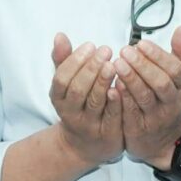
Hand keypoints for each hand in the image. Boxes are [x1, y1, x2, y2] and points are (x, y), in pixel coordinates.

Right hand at [49, 33, 123, 167]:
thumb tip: (60, 35)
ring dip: (104, 82)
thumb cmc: (77, 104)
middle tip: (106, 50)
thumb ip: (64, 60)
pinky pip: (112, 116)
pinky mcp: (107, 134)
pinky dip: (116, 100)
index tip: (90, 45)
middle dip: (91, 68)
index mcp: (58, 98)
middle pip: (78, 90)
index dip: (75, 61)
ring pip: (95, 102)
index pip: (62, 79)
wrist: (84, 144)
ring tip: (114, 64)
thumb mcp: (67, 85)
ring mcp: (89, 125)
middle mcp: (70, 113)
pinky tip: (122, 85)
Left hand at [117, 27, 180, 167]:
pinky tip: (113, 85)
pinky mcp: (140, 129)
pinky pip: (130, 112)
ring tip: (116, 63)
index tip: (140, 43)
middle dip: (142, 66)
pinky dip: (122, 98)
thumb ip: (180, 53)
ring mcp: (157, 118)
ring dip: (130, 79)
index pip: (175, 69)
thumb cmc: (168, 100)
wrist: (164, 140)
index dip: (157, 55)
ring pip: (144, 97)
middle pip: (160, 83)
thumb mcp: (179, 78)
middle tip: (125, 51)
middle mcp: (174, 103)